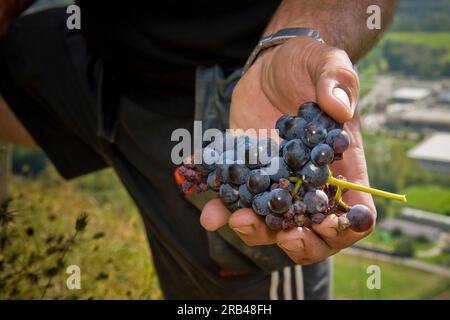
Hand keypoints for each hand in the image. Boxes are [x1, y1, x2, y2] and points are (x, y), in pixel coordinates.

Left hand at [200, 36, 374, 264]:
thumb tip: (339, 108)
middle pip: (309, 230)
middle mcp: (307, 181)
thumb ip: (337, 80)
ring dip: (251, 229)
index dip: (343, 228)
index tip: (321, 223)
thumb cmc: (307, 63)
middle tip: (279, 234)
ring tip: (231, 218)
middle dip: (295, 241)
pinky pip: (234, 198)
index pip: (354, 212)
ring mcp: (275, 181)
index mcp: (340, 165)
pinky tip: (205, 203)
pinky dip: (219, 206)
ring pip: (268, 223)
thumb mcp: (327, 62)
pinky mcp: (246, 172)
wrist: (271, 64)